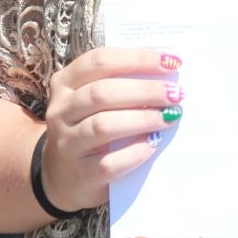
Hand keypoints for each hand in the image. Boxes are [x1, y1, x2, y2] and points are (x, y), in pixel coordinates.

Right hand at [38, 48, 182, 212]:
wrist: (67, 178)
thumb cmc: (91, 128)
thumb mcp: (94, 102)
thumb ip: (121, 85)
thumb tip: (166, 75)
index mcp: (65, 83)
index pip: (100, 61)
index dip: (137, 59)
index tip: (171, 62)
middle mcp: (60, 111)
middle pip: (102, 93)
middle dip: (145, 90)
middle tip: (176, 93)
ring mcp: (67, 143)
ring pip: (104, 125)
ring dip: (143, 119)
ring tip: (170, 117)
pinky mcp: (81, 173)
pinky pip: (111, 162)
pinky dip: (136, 152)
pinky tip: (153, 144)